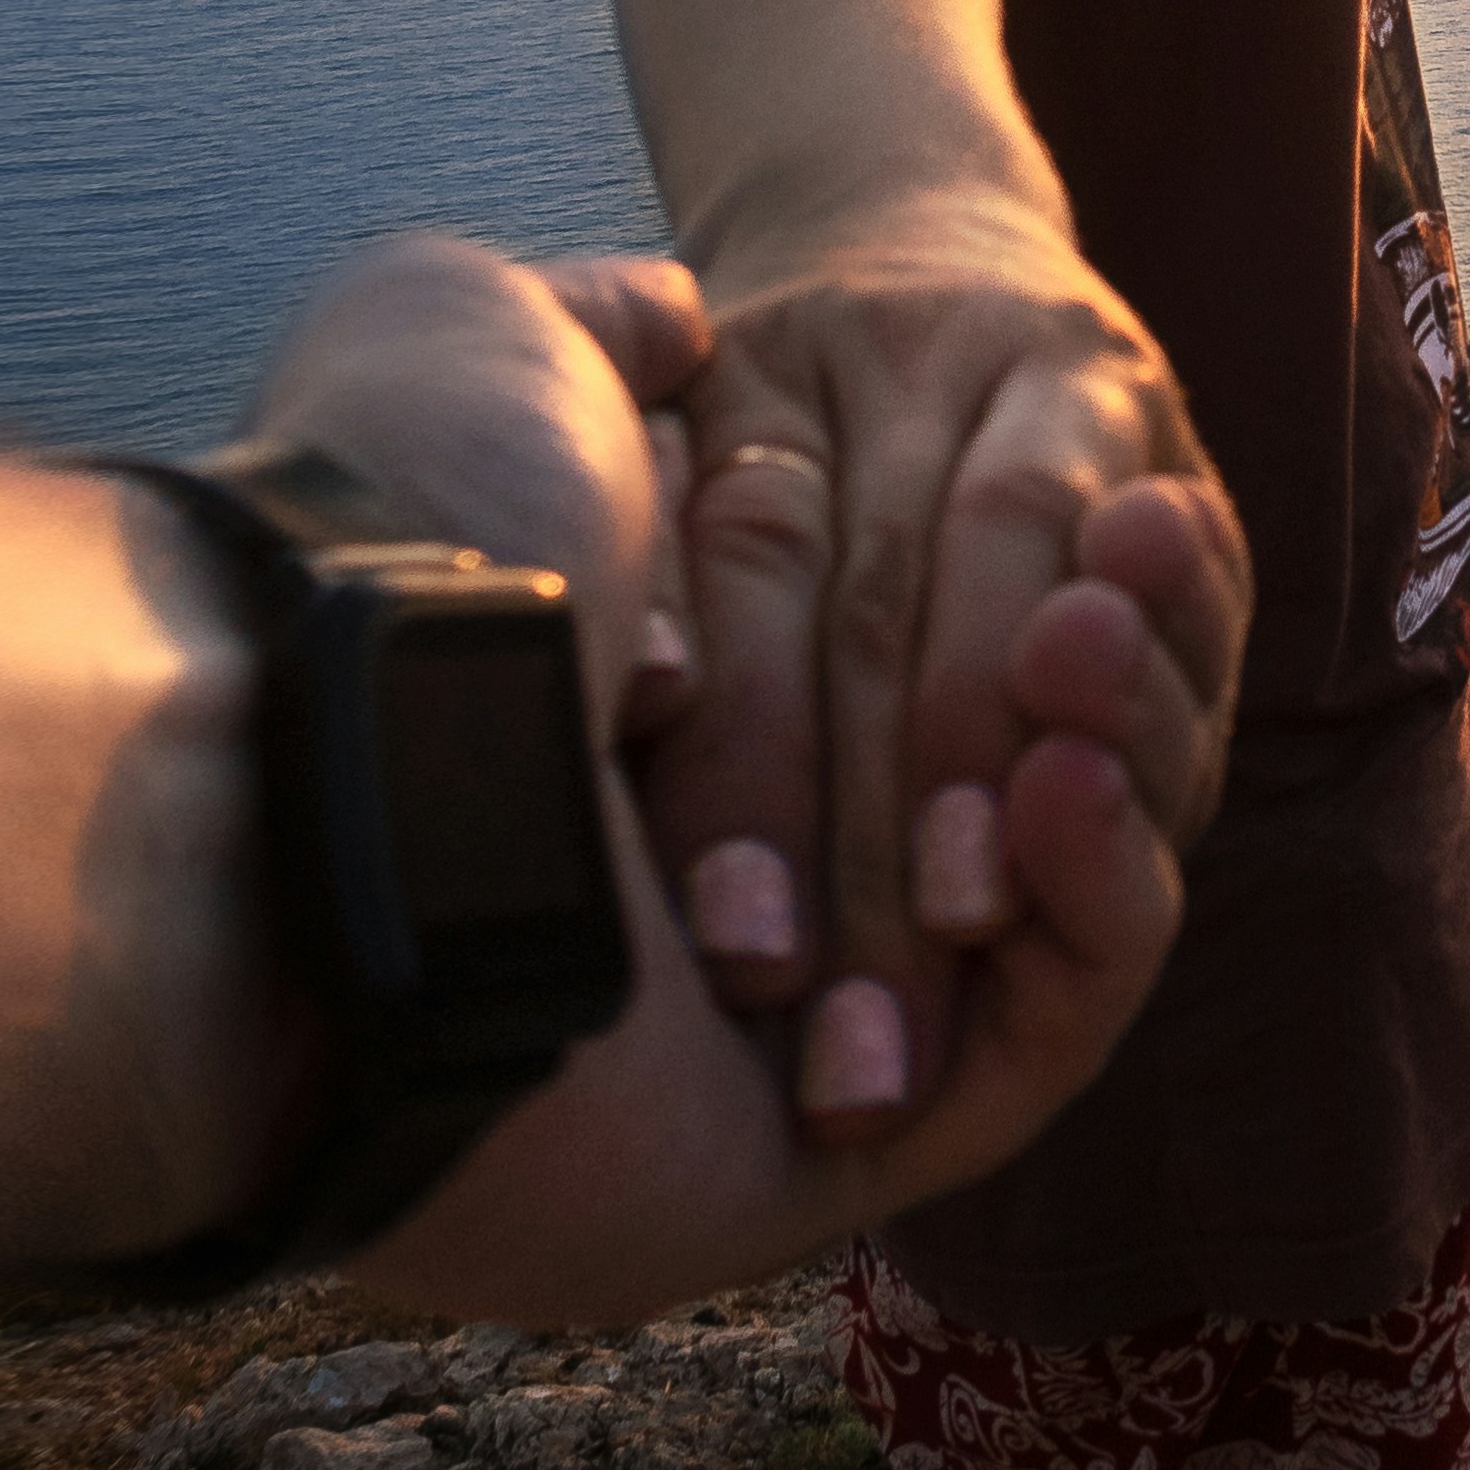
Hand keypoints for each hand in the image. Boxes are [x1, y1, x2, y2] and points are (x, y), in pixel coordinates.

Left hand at [252, 233, 1214, 1327]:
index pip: (934, 651)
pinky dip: (1106, 895)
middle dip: (1112, 662)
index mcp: (670, 721)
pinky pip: (1042, 1038)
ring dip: (1127, 760)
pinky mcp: (840, 1148)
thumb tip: (686, 321)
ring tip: (1111, 647)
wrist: (327, 733)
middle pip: (1016, 777)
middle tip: (1143, 552)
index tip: (1116, 494)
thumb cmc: (407, 538)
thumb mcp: (507, 347)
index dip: (1060, 572)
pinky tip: (1083, 772)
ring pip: (1051, 906)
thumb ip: (613, 331)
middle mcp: (736, 877)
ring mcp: (792, 1024)